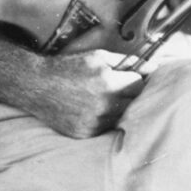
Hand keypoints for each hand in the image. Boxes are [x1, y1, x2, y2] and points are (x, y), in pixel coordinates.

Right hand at [23, 49, 145, 138]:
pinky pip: (105, 127)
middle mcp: (104, 105)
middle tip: (110, 86)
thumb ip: (126, 62)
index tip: (124, 76)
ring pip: (119, 116)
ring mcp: (94, 122)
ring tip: (97, 96)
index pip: (139, 85)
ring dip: (114, 107)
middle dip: (125, 93)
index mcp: (109, 83)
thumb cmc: (69, 67)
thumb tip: (152, 65)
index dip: (132, 79)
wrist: (37, 86)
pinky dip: (101, 118)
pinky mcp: (86, 133)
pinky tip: (87, 108)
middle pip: (132, 102)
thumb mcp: (98, 57)